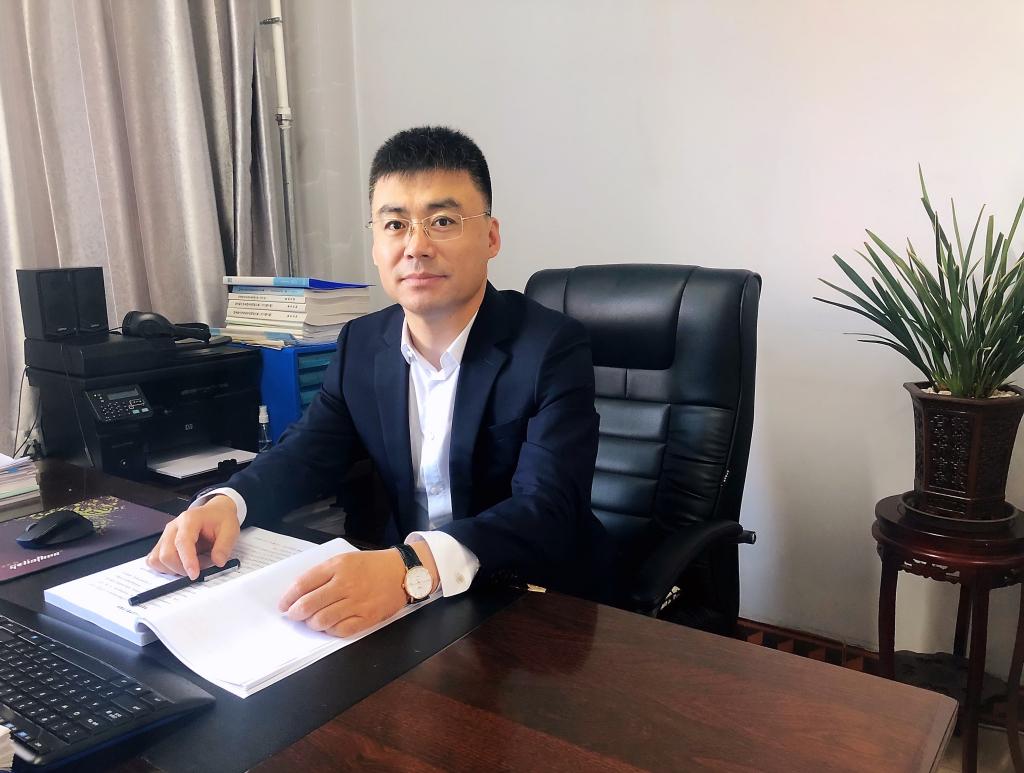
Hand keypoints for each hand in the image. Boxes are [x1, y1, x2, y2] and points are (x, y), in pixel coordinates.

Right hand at [146, 495, 239, 579]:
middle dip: (180, 569)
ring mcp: (166, 535)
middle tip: (196, 571)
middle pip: (166, 553)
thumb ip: (224, 546)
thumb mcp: (230, 529)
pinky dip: (164, 568)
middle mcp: (174, 526)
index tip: (194, 574)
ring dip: (171, 569)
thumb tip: (218, 562)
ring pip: (157, 558)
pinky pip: (154, 559)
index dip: (187, 561)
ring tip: (188, 567)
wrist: (215, 511)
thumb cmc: (220, 519)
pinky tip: (178, 566)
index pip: (182, 542)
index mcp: (190, 519)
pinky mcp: (162, 543)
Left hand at [278, 548, 410, 637]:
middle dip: (295, 613)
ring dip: (311, 624)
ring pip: (322, 620)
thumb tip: (300, 593)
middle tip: (294, 615)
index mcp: (338, 566)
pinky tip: (330, 626)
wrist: (402, 572)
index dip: (288, 597)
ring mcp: (357, 602)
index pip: (303, 584)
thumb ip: (324, 574)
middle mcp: (345, 584)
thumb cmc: (371, 566)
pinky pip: (341, 630)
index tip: (283, 604)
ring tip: (312, 621)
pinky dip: (330, 631)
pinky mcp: (367, 617)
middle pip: (308, 605)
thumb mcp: (345, 560)